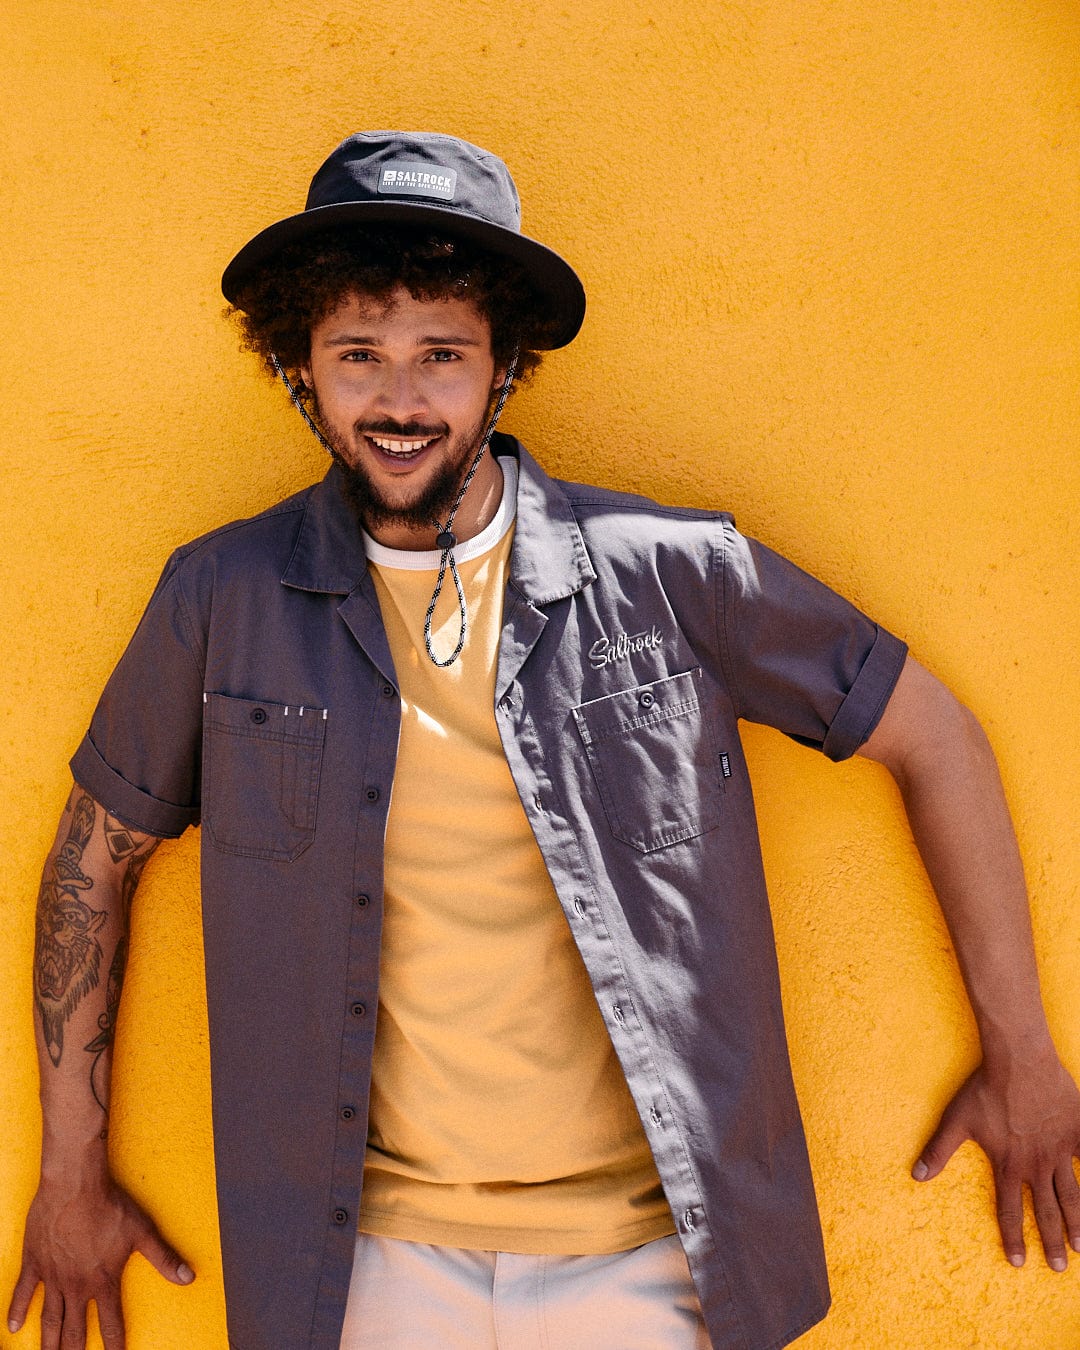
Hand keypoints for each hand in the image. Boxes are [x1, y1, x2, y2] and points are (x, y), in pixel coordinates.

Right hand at [7, 1173, 193, 1348]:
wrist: (75, 1186)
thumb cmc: (110, 1206)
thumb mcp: (142, 1232)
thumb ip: (164, 1258)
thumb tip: (188, 1277)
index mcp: (103, 1281)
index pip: (111, 1324)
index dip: (113, 1346)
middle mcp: (77, 1285)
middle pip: (75, 1330)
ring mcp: (54, 1276)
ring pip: (50, 1318)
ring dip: (48, 1343)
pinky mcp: (35, 1262)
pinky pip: (23, 1292)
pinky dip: (17, 1310)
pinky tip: (13, 1328)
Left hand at [913, 1051, 1079, 1269]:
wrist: (1019, 1062)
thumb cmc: (985, 1089)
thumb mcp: (956, 1121)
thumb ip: (938, 1151)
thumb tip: (916, 1176)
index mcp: (1008, 1165)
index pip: (1009, 1210)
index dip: (1012, 1238)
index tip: (1018, 1263)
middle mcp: (1036, 1165)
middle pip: (1046, 1212)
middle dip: (1052, 1242)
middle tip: (1058, 1268)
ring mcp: (1060, 1150)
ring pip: (1072, 1195)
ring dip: (1078, 1223)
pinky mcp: (1077, 1133)